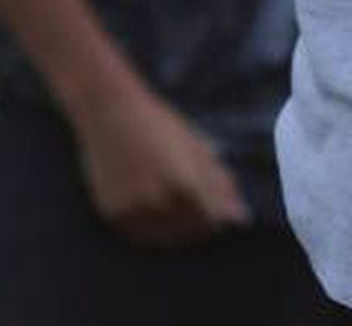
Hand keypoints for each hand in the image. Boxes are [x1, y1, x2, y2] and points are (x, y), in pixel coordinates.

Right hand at [70, 86, 249, 248]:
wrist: (109, 113)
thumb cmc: (159, 125)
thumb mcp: (197, 147)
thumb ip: (221, 184)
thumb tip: (241, 216)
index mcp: (186, 184)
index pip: (213, 222)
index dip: (218, 219)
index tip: (218, 213)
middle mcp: (160, 202)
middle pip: (191, 233)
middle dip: (199, 225)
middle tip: (195, 209)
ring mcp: (135, 211)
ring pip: (166, 239)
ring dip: (176, 231)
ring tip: (173, 206)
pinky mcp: (114, 215)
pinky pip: (141, 236)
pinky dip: (152, 230)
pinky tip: (154, 210)